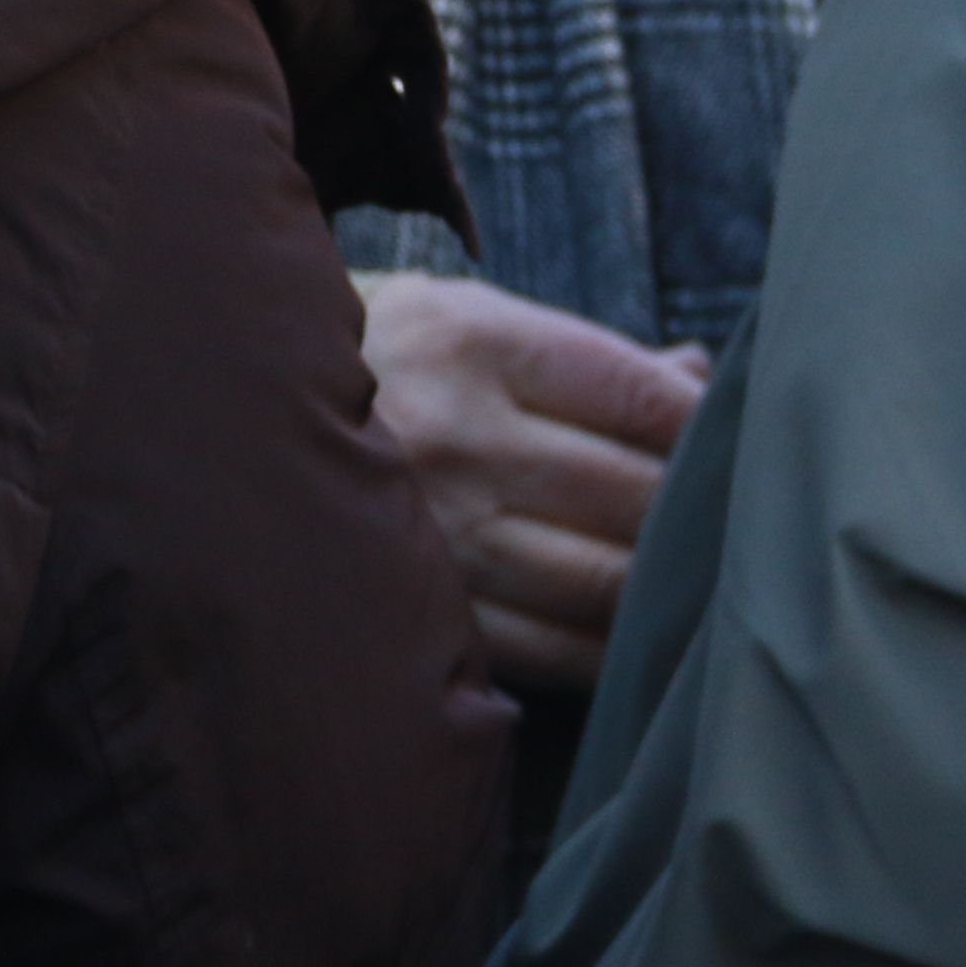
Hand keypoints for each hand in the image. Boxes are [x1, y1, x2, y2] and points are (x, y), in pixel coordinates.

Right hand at [354, 268, 709, 690]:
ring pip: (607, 581)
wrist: (227, 421)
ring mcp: (438, 532)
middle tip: (738, 517)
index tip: (737, 438)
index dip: (707, 426)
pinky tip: (637, 631)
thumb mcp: (469, 318)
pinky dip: (613, 645)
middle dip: (698, 510)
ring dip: (667, 585)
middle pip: (634, 494)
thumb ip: (588, 357)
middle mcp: (454, 436)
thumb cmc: (383, 363)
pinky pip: (558, 648)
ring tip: (698, 577)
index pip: (637, 395)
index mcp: (471, 339)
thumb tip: (702, 374)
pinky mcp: (428, 610)